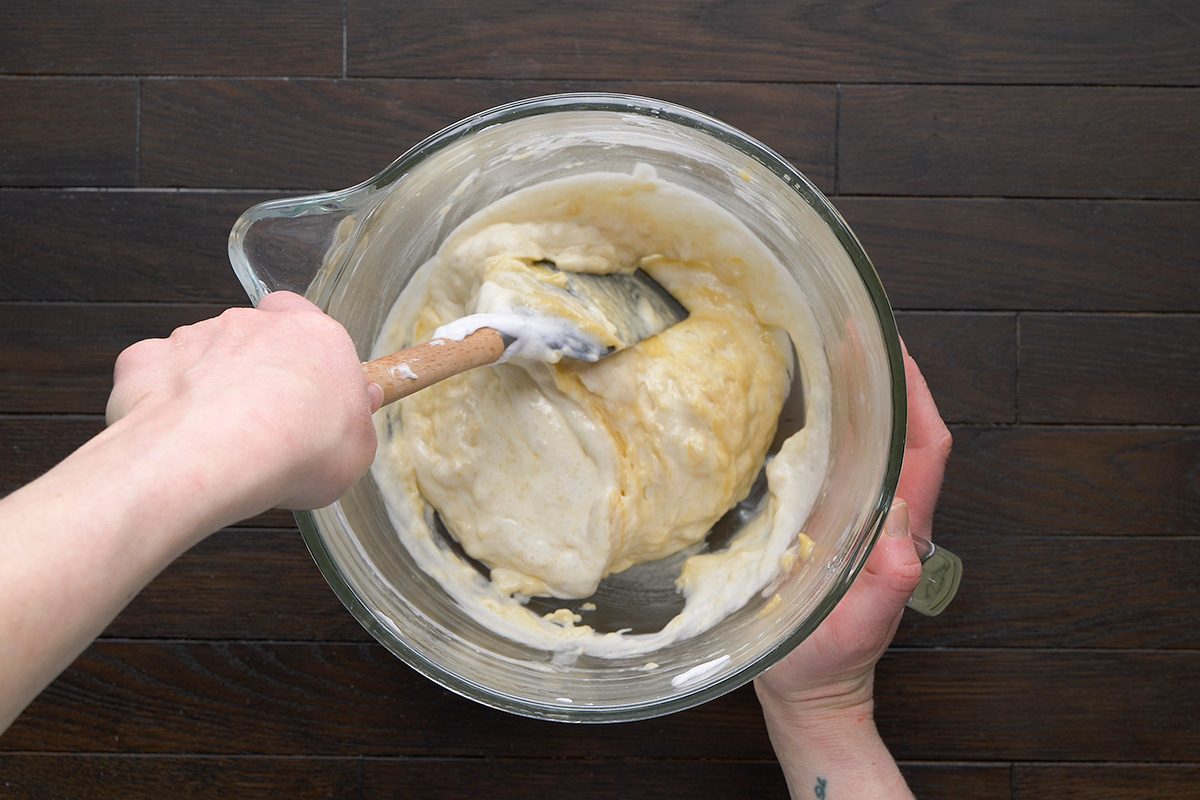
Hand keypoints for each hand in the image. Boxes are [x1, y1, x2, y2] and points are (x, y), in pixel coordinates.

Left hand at [106, 291, 381, 514]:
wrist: (219, 456)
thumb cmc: (298, 450)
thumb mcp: (356, 452)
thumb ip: (355, 424)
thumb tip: (357, 410)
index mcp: (315, 337)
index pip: (308, 318)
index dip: (305, 349)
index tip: (307, 385)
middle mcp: (255, 325)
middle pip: (255, 337)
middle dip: (255, 370)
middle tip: (263, 423)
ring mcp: (198, 336)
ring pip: (205, 354)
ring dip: (209, 385)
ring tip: (216, 440)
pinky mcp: (148, 358)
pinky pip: (156, 374)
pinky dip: (162, 400)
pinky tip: (174, 436)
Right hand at [755, 342, 952, 718]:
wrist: (807, 688)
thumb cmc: (826, 661)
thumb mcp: (853, 630)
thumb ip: (884, 589)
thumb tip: (906, 542)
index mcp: (901, 529)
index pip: (925, 447)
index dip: (917, 395)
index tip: (893, 347)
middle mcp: (887, 513)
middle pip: (901, 430)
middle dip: (887, 376)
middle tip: (852, 328)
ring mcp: (860, 515)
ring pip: (871, 440)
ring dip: (860, 393)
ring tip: (825, 348)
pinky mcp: (832, 521)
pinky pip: (839, 460)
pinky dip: (829, 421)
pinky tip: (795, 402)